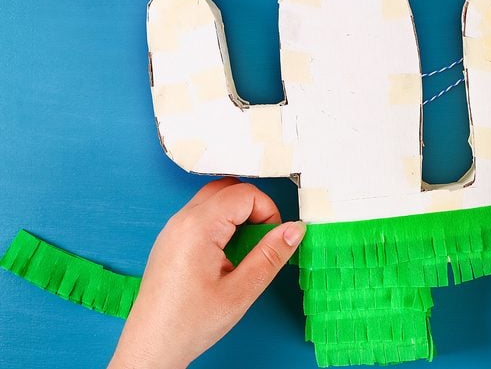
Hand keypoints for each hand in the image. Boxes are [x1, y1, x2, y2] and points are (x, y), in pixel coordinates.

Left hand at [108, 178, 305, 368]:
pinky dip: (222, 224)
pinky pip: (201, 216)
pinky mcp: (171, 240)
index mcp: (198, 227)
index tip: (274, 238)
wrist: (152, 346)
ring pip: (214, 200)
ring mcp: (173, 229)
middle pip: (227, 188)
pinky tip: (228, 256)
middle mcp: (181, 220)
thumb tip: (294, 230)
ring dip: (238, 215)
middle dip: (253, 207)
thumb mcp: (241, 291)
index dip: (268, 211)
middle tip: (263, 238)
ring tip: (247, 250)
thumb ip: (271, 255)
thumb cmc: (189, 323)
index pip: (244, 193)